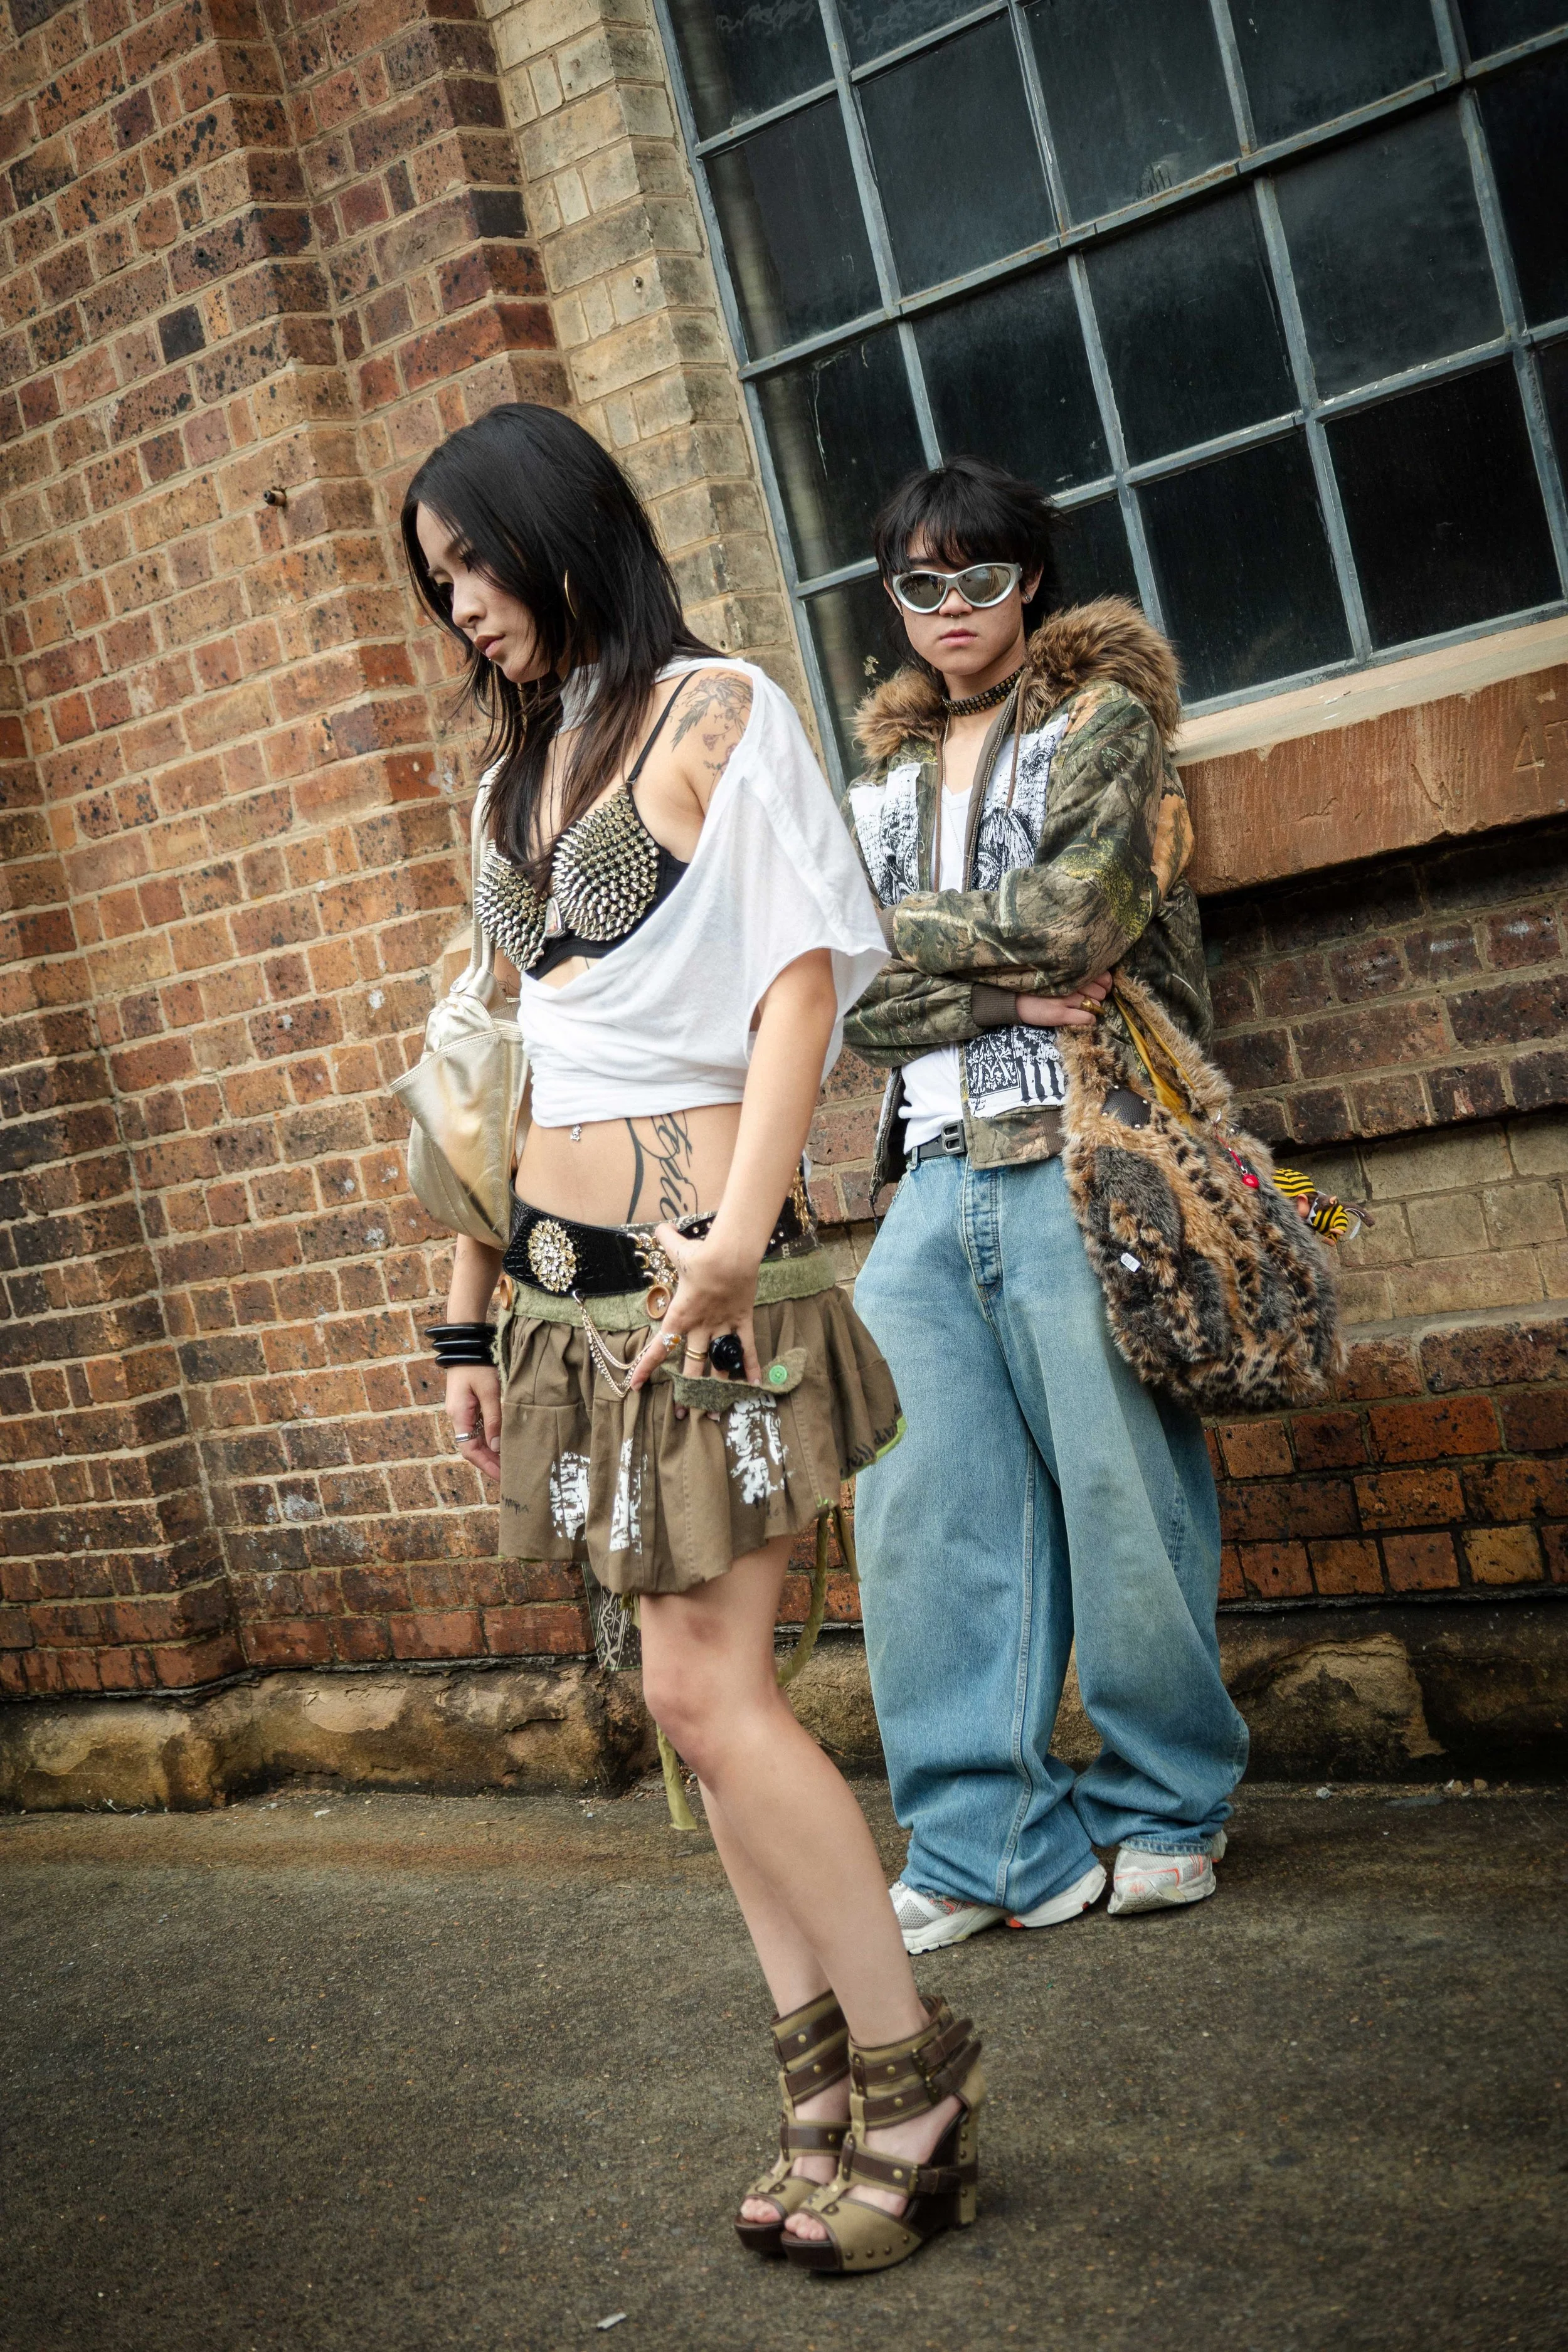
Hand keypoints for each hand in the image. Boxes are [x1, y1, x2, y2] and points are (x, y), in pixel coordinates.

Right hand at [447, 1365, 500, 1481]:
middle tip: (510, 1475)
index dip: (486, 1465)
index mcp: (459, 1415)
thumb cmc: (477, 1365)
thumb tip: (497, 1447)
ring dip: (491, 1452)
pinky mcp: (468, 1406)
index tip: (502, 1477)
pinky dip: (490, 1439)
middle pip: (472, 1448)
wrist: (466, 1344)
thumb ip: (494, 1419)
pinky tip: (503, 1444)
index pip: (470, 1450)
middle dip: (490, 1462)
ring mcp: (462, 1412)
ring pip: (476, 1439)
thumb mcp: (489, 1391)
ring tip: (509, 1463)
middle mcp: (457, 1417)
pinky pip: (478, 1428)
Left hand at [625, 1223, 762, 1409]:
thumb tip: (658, 1227)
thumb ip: (666, 1240)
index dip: (645, 1368)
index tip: (635, 1385)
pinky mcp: (741, 1321)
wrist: (730, 1255)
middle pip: (690, 1365)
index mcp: (679, 1316)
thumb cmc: (701, 1254)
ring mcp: (722, 1327)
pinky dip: (750, 1367)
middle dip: (686, 1392)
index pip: (658, 1348)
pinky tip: (754, 1387)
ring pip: (718, 1364)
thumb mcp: (677, 1248)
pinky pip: (746, 1348)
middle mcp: (699, 1327)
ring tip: (715, 1413)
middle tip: (682, 1414)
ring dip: (717, 1389)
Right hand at [1015, 970, 1111, 1027]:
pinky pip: (1086, 1018)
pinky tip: (1081, 1018)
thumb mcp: (1056, 975)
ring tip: (1082, 1008)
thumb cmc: (1036, 986)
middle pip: (1100, 993)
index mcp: (1070, 971)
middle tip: (1088, 1000)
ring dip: (1092, 1009)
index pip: (1102, 976)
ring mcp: (1065, 999)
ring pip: (1095, 1006)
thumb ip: (1075, 975)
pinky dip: (1088, 1020)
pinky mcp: (1059, 1014)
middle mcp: (1070, 983)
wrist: (1013, 998)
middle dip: (1098, 998)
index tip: (1102, 988)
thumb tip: (1101, 982)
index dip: (1106, 984)